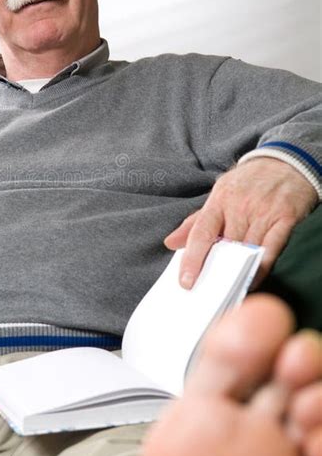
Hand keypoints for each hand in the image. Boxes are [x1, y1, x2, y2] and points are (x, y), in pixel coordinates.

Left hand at [164, 158, 317, 288]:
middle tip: (207, 293)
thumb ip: (195, 222)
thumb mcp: (219, 194)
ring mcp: (263, 212)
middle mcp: (239, 206)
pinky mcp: (284, 218)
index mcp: (218, 200)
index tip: (186, 282)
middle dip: (216, 271)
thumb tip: (170, 243)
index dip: (192, 259)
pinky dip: (261, 268)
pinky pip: (271, 250)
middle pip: (225, 247)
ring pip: (246, 251)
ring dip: (236, 273)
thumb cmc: (247, 183)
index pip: (200, 233)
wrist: (286, 162)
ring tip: (226, 292)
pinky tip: (251, 281)